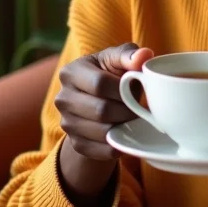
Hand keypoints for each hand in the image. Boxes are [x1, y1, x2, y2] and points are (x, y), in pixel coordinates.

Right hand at [56, 42, 153, 161]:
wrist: (99, 99)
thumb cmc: (112, 73)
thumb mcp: (119, 59)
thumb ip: (131, 55)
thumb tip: (145, 55)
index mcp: (71, 72)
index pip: (99, 84)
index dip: (123, 90)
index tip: (135, 90)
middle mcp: (63, 98)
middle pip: (101, 110)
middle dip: (126, 110)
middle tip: (139, 109)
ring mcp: (66, 123)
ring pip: (103, 132)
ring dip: (124, 127)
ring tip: (132, 118)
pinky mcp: (76, 144)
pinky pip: (103, 151)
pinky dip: (120, 143)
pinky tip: (125, 132)